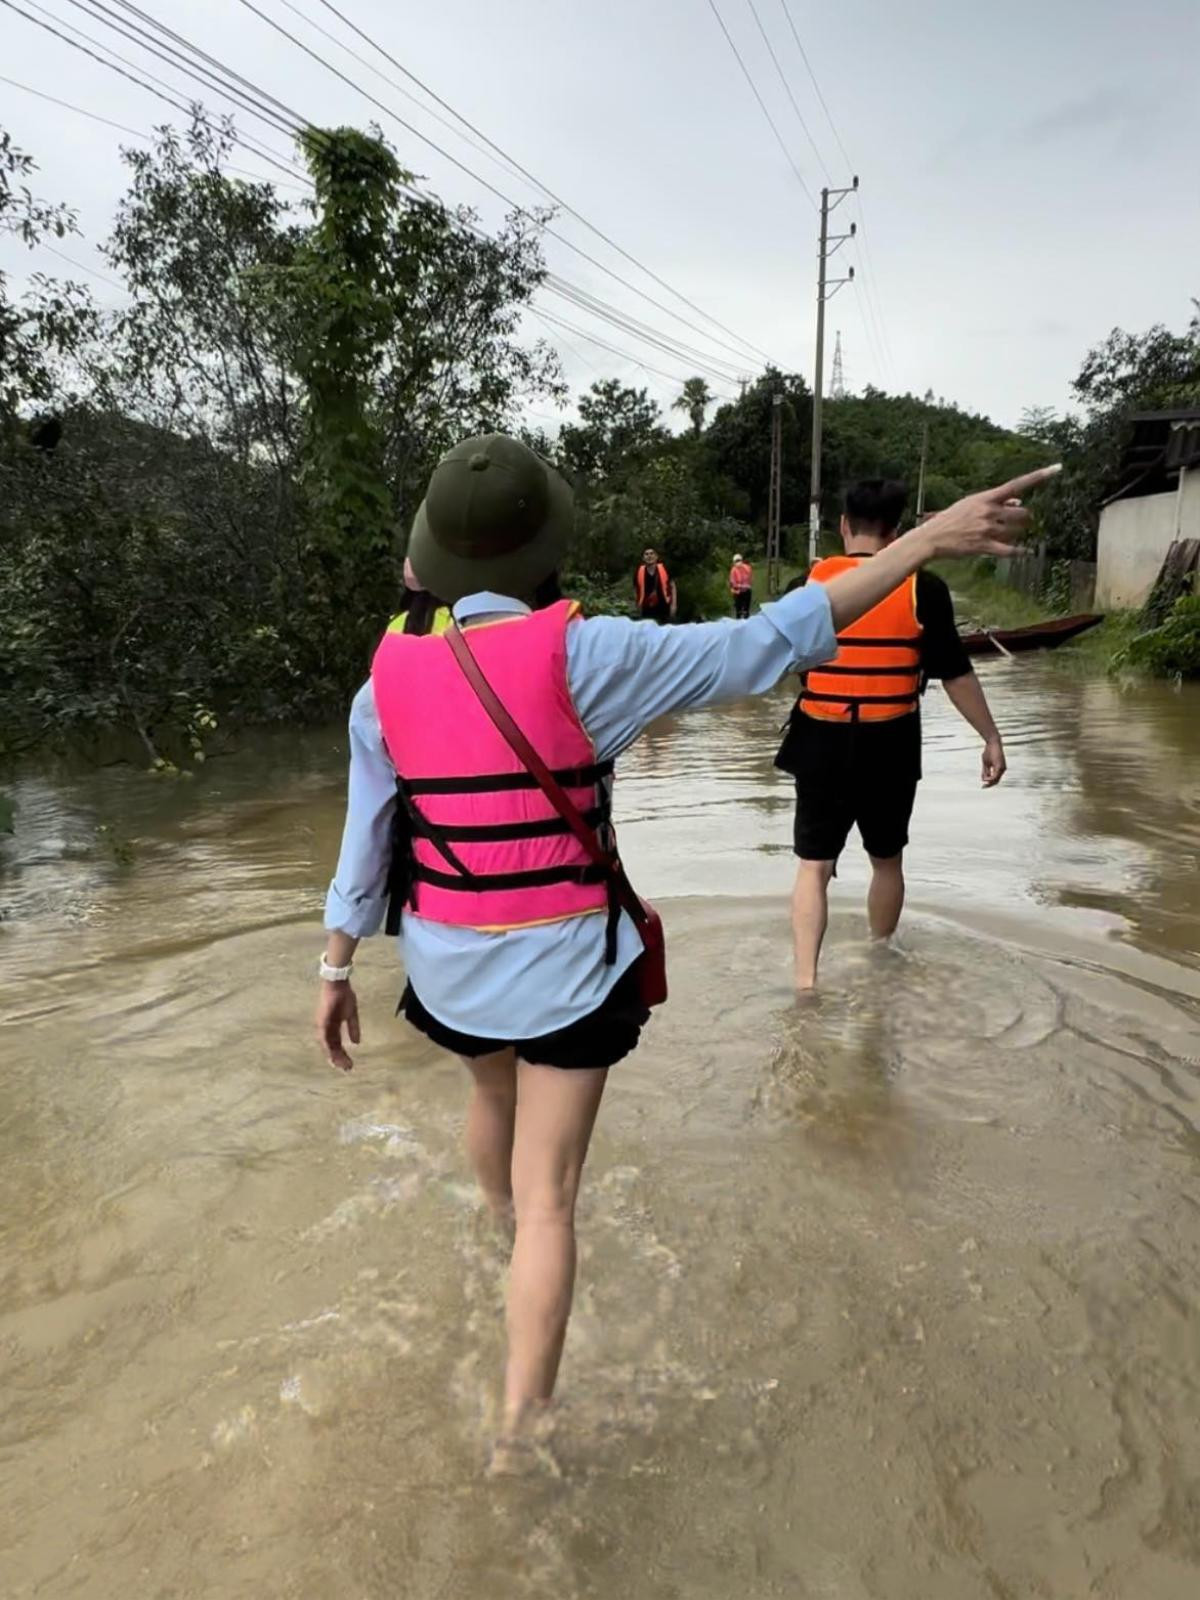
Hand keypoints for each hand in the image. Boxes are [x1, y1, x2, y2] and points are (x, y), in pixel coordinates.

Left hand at [315, 981, 359, 1071]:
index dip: (343, 1055)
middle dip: (339, 1059)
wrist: (338, 985)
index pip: (337, 1045)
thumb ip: (353, 1028)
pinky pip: (323, 1037)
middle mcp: (326, 1029)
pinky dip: (327, 1047)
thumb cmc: (344, 996)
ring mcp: (322, 1025)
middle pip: (332, 1047)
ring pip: (327, 1045)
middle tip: (347, 1069)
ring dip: (333, 1056)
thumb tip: (357, 1043)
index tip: (349, 1065)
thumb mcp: (352, 1014)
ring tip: (340, 1065)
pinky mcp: (321, 1021)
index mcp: (333, 1027)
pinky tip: (332, 1055)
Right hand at [922, 466, 1060, 559]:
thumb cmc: (950, 520)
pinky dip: (1020, 551)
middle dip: (1024, 519)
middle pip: (1022, 513)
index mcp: (985, 497)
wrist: (931, 538)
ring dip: (1018, 534)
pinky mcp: (984, 546)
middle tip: (1022, 522)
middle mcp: (988, 511)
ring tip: (1009, 535)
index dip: (1038, 476)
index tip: (1057, 468)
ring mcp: (987, 529)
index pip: (1017, 484)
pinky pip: (1010, 550)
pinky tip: (1027, 552)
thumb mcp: (971, 505)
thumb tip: (1018, 502)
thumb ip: (996, 503)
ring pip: (1016, 531)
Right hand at [981, 736, 1006, 786]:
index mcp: (999, 769)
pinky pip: (996, 775)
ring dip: (989, 782)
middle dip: (989, 785)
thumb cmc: (989, 751)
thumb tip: (983, 779)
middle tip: (982, 788)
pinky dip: (990, 779)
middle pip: (996, 781)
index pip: (995, 779)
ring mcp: (1002, 768)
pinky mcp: (1000, 766)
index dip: (989, 783)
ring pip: (996, 779)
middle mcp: (1002, 769)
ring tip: (983, 783)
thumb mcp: (986, 763)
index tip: (982, 786)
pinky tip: (986, 780)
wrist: (993, 743)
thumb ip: (985, 771)